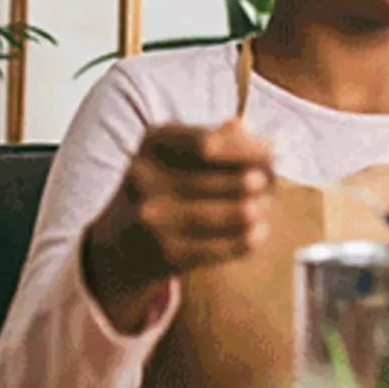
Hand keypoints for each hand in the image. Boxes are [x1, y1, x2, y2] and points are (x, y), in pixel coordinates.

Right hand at [83, 119, 274, 332]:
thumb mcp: (175, 155)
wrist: (114, 249)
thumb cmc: (160, 189)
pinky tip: (258, 232)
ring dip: (261, 209)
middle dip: (263, 181)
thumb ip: (216, 139)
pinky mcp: (167, 254)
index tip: (274, 154)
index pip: (213, 143)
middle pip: (236, 178)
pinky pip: (229, 245)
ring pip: (239, 212)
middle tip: (270, 185)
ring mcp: (155, 218)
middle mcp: (148, 177)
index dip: (252, 149)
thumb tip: (252, 133)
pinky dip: (251, 238)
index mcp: (153, 142)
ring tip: (263, 207)